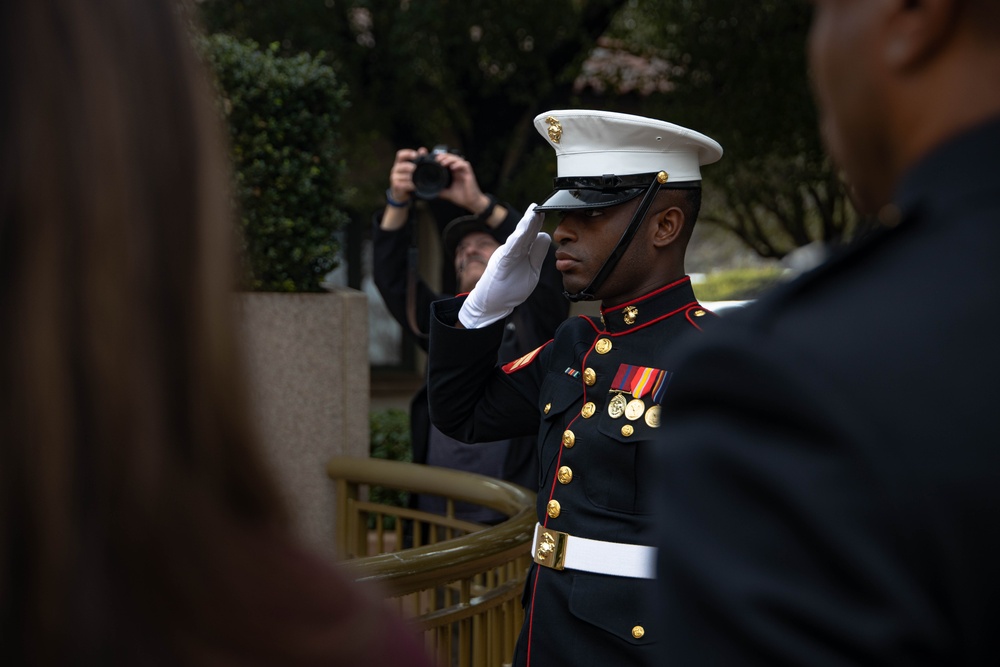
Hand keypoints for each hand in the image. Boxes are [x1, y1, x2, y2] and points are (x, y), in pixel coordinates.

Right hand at [387, 147, 421, 203]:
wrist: (401, 194)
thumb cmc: (408, 179)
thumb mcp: (413, 169)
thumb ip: (418, 159)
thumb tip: (423, 150)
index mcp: (400, 163)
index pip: (400, 155)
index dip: (407, 153)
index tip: (416, 155)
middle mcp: (395, 169)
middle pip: (401, 165)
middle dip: (410, 167)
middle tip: (416, 168)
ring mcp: (394, 178)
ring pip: (402, 176)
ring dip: (411, 177)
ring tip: (417, 179)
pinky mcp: (396, 186)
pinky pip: (403, 184)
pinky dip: (410, 185)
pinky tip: (414, 186)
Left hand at [435, 153, 491, 215]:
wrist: (471, 203)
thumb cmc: (461, 197)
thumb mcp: (447, 193)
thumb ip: (440, 190)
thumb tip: (430, 190)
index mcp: (453, 172)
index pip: (448, 160)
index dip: (441, 157)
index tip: (433, 159)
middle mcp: (459, 170)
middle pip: (452, 157)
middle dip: (444, 156)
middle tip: (437, 159)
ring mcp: (464, 171)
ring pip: (457, 159)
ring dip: (450, 159)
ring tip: (442, 163)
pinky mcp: (469, 173)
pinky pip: (464, 165)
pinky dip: (458, 165)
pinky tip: (452, 168)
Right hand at [458, 204, 550, 328]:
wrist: (492, 304)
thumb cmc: (510, 287)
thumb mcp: (531, 271)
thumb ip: (537, 254)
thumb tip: (545, 235)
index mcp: (521, 252)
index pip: (531, 235)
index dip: (538, 223)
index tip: (545, 210)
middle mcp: (512, 251)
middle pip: (524, 233)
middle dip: (532, 220)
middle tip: (539, 206)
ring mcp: (505, 257)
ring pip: (517, 239)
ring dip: (525, 226)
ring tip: (532, 214)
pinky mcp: (500, 265)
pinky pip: (509, 252)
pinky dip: (516, 241)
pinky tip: (522, 233)